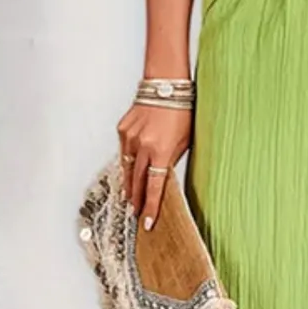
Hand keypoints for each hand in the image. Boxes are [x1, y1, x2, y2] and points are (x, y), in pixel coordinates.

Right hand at [116, 103, 192, 229]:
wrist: (166, 86)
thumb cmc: (181, 111)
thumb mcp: (185, 140)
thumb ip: (172, 160)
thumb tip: (163, 177)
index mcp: (161, 151)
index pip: (154, 187)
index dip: (151, 207)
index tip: (147, 222)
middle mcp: (142, 146)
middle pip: (137, 181)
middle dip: (137, 199)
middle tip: (136, 213)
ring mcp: (130, 137)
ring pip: (127, 168)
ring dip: (129, 184)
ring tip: (130, 198)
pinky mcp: (123, 129)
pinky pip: (124, 152)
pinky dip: (127, 162)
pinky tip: (129, 170)